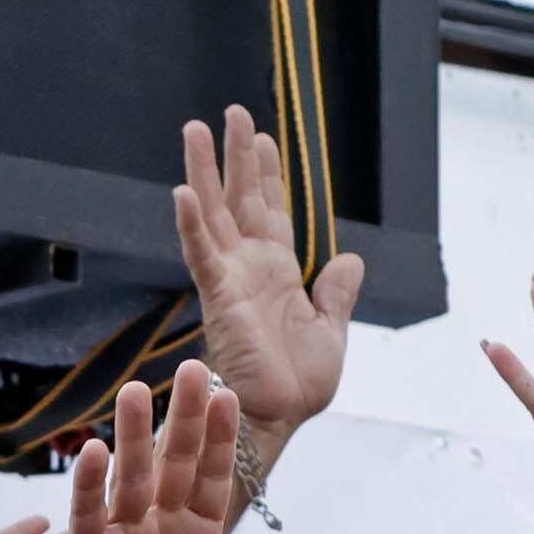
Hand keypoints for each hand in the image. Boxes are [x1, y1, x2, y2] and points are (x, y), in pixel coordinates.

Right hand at [17, 366, 331, 533]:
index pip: (213, 482)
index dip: (221, 443)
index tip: (230, 400)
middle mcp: (158, 530)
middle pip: (174, 465)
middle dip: (184, 420)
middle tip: (195, 370)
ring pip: (129, 478)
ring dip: (131, 436)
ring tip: (135, 391)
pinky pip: (88, 514)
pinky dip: (90, 485)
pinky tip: (93, 451)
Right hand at [177, 108, 363, 444]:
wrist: (277, 420)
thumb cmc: (297, 387)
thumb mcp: (331, 331)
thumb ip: (336, 294)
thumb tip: (350, 258)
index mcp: (276, 274)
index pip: (270, 211)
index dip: (267, 173)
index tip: (262, 136)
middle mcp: (249, 269)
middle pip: (240, 199)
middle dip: (234, 155)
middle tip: (226, 113)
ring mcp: (230, 281)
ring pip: (215, 214)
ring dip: (203, 172)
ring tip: (193, 129)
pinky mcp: (219, 300)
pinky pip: (202, 256)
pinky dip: (192, 225)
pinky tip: (183, 193)